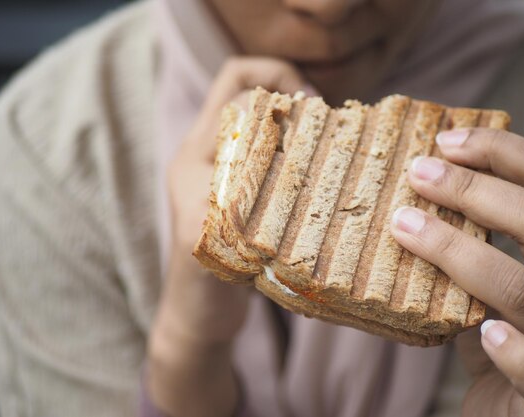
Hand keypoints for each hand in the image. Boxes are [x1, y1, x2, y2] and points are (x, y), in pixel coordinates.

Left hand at [148, 57, 310, 416]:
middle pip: (247, 89)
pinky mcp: (243, 193)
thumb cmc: (198, 285)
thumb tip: (260, 158)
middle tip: (323, 122)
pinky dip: (298, 150)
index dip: (275, 86)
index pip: (234, 89)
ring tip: (328, 143)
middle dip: (288, 92)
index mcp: (195, 156)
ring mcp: (226, 171)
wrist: (198, 317)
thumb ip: (223, 199)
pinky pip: (272, 151)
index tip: (311, 111)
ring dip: (295, 121)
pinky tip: (323, 172)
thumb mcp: (204, 237)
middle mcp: (209, 154)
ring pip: (262, 118)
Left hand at [390, 128, 523, 415]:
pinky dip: (515, 351)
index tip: (445, 140)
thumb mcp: (483, 274)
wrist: (510, 411)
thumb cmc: (490, 330)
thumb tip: (415, 178)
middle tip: (416, 174)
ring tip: (403, 227)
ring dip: (459, 253)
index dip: (505, 151)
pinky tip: (478, 329)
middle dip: (476, 191)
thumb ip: (470, 234)